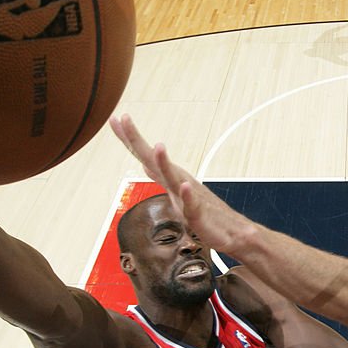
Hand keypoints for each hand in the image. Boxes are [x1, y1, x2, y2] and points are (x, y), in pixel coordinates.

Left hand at [109, 114, 253, 251]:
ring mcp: (187, 196)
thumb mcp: (173, 191)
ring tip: (158, 147)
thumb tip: (144, 163)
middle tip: (124, 118)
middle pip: (153, 159)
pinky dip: (188, 195)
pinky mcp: (199, 214)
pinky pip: (192, 204)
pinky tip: (184, 186)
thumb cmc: (203, 211)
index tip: (115, 119)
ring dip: (165, 163)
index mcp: (169, 176)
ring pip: (174, 178)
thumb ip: (159, 176)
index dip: (129, 139)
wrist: (231, 230)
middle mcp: (177, 181)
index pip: (145, 155)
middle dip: (137, 140)